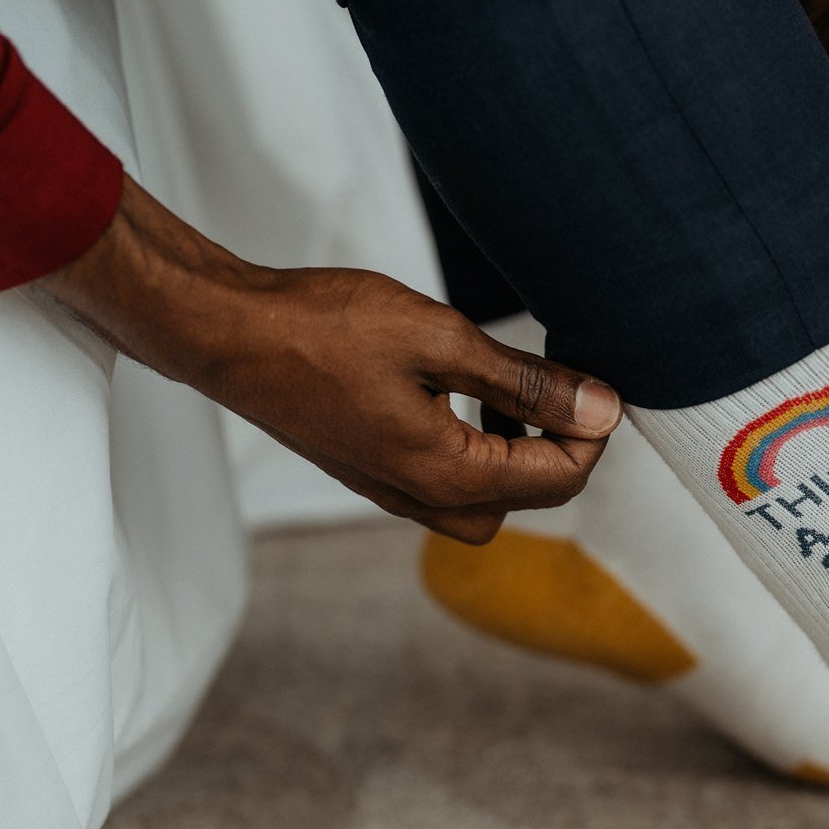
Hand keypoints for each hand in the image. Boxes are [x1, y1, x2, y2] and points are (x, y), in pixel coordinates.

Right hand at [39, 176, 618, 543]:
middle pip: (531, 500)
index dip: (593, 431)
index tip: (594, 379)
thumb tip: (602, 409)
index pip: (561, 479)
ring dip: (514, 452)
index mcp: (448, 474)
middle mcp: (422, 499)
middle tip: (553, 384)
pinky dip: (472, 449)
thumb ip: (526, 382)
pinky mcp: (373, 475)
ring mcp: (393, 493)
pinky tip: (457, 394)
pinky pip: (446, 485)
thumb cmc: (321, 328)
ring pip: (488, 500)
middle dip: (557, 447)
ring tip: (505, 388)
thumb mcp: (441, 339)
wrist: (226, 334)